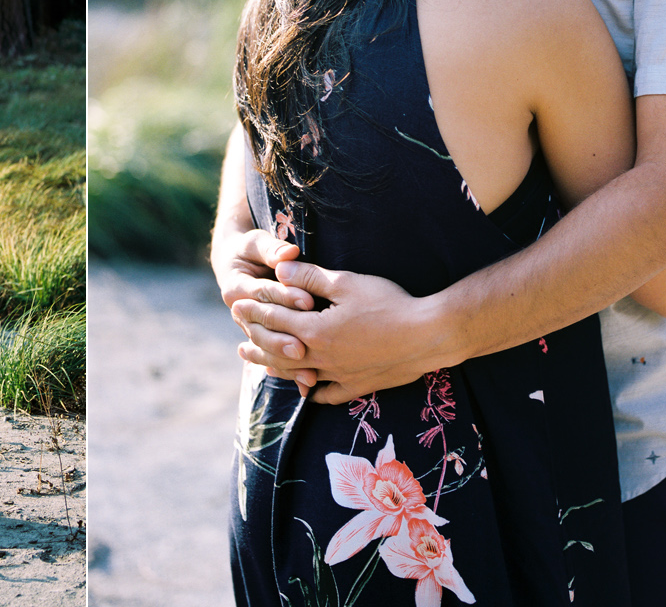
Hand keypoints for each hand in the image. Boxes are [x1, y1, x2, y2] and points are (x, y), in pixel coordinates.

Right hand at [212, 227, 316, 360]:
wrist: (238, 264)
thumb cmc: (252, 249)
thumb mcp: (257, 242)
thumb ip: (272, 249)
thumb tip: (288, 254)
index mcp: (235, 288)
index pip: (263, 294)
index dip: (285, 296)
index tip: (308, 300)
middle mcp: (239, 313)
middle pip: (261, 329)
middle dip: (283, 337)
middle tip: (304, 346)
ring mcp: (249, 329)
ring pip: (267, 349)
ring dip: (286, 361)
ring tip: (309, 372)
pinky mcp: (263, 340)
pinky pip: (274, 359)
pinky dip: (290, 371)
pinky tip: (308, 382)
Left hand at [230, 260, 446, 404]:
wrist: (427, 336)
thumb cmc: (388, 303)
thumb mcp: (346, 283)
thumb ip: (309, 277)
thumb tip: (279, 271)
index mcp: (314, 330)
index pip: (274, 320)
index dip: (254, 311)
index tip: (237, 306)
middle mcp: (321, 357)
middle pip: (278, 352)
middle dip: (256, 344)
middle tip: (239, 341)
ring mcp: (339, 375)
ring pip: (297, 374)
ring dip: (275, 368)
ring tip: (259, 365)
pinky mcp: (358, 386)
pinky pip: (328, 393)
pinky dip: (313, 391)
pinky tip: (306, 389)